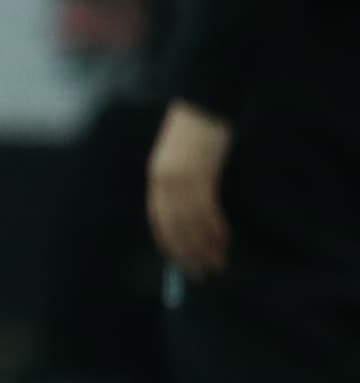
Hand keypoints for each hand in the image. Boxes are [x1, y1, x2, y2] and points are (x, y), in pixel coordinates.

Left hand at [147, 98, 234, 280]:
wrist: (204, 109)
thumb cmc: (196, 136)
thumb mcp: (180, 162)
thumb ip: (181, 187)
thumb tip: (192, 219)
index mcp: (157, 179)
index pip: (159, 221)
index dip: (170, 244)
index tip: (180, 262)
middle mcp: (165, 183)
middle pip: (175, 227)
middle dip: (187, 253)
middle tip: (200, 273)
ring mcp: (182, 180)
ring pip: (192, 224)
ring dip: (205, 247)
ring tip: (217, 264)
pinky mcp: (200, 176)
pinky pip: (207, 211)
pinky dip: (216, 229)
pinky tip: (224, 243)